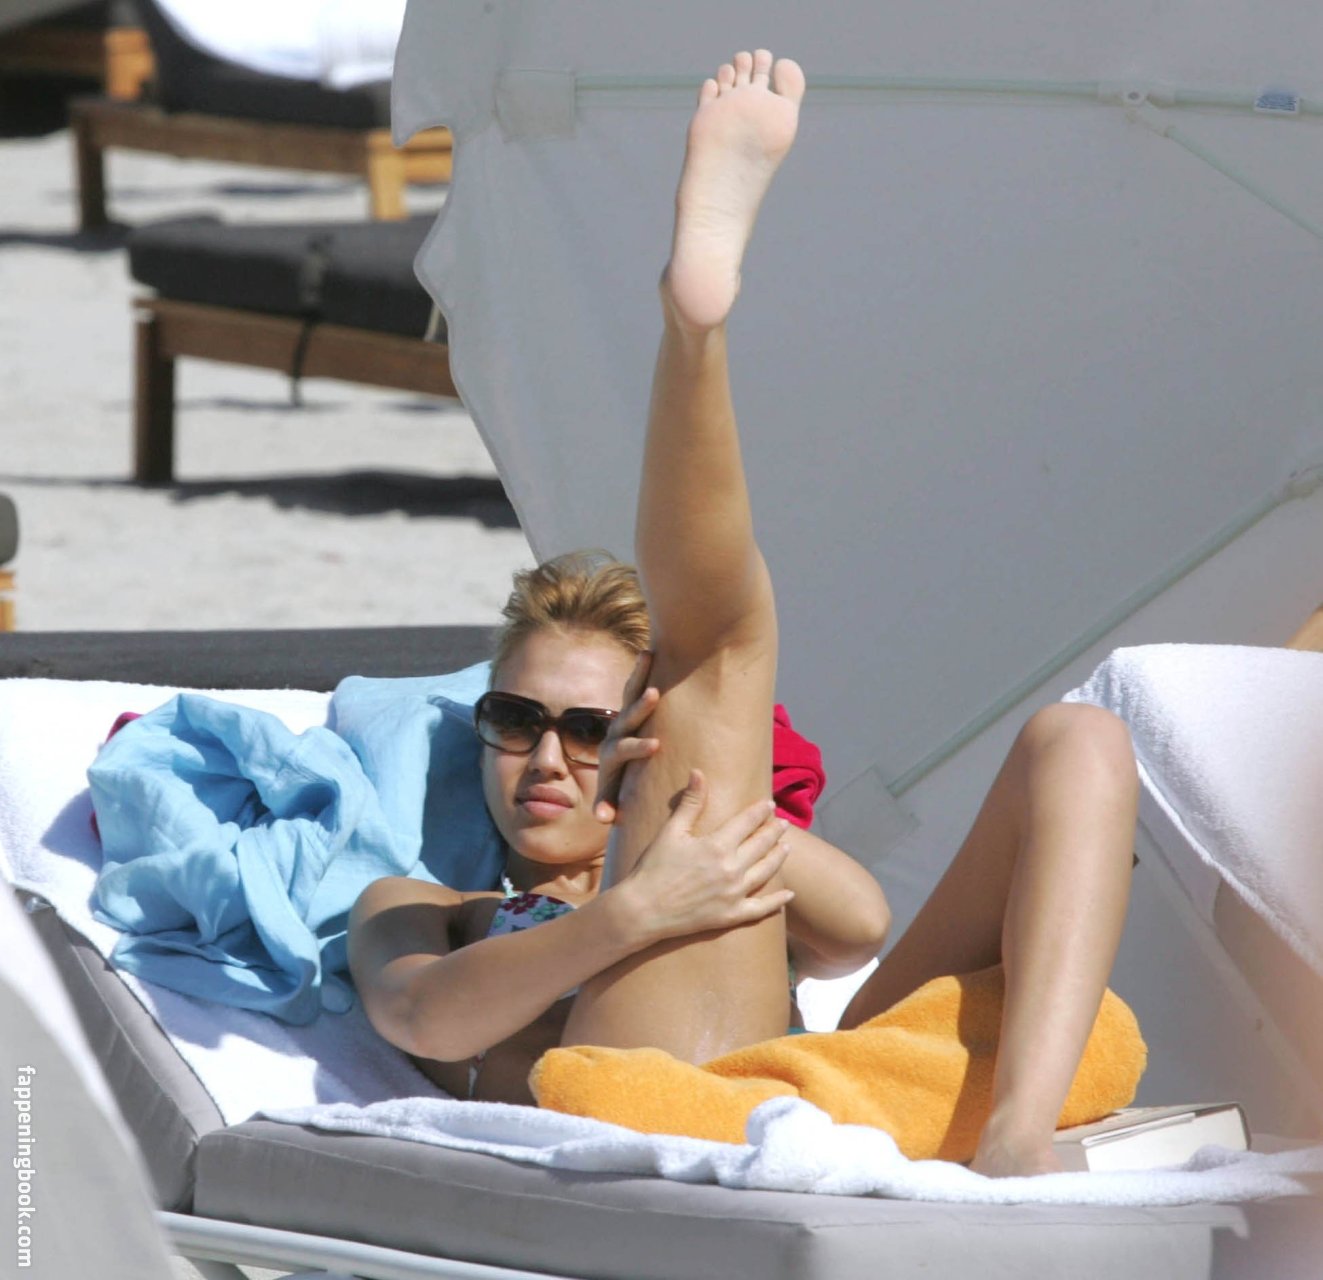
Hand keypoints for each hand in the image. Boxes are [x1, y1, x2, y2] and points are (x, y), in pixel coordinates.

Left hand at [594, 650, 660, 822]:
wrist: (614, 776)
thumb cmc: (619, 794)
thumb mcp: (612, 802)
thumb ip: (608, 807)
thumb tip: (603, 817)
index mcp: (610, 757)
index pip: (621, 749)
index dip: (636, 747)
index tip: (655, 745)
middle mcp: (614, 734)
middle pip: (624, 717)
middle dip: (639, 707)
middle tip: (654, 694)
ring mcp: (622, 719)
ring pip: (629, 694)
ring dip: (638, 676)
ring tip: (648, 655)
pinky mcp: (631, 708)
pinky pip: (635, 686)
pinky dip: (643, 670)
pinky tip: (652, 648)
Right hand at [618, 770, 793, 943]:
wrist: (643, 910)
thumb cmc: (654, 867)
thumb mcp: (671, 831)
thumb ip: (691, 802)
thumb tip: (699, 772)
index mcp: (717, 845)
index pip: (747, 822)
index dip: (760, 812)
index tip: (769, 805)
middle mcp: (731, 869)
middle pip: (761, 845)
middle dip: (774, 832)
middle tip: (784, 823)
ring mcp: (734, 894)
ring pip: (766, 871)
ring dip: (779, 857)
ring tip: (787, 847)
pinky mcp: (731, 915)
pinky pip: (761, 908)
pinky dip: (777, 901)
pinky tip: (788, 895)